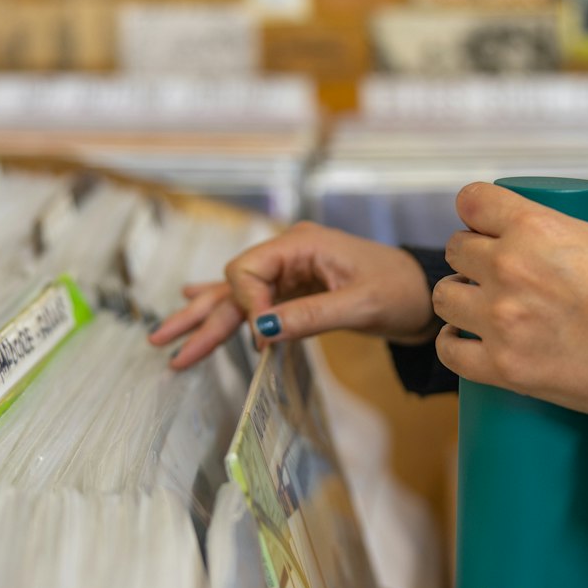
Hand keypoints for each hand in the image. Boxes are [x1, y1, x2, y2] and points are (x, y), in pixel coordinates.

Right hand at [148, 221, 439, 369]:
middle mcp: (289, 253)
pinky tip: (194, 301)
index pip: (248, 270)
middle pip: (232, 285)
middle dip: (200, 316)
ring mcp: (291, 270)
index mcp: (301, 244)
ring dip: (205, 318)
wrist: (424, 293)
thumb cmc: (400, 292)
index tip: (263, 338)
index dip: (247, 306)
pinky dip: (225, 307)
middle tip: (164, 342)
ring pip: (238, 296)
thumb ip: (309, 316)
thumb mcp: (360, 305)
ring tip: (167, 339)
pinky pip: (253, 299)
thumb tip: (261, 331)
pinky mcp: (296, 289)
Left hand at [432, 182, 587, 415]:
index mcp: (537, 228)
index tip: (483, 221)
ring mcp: (501, 320)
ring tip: (475, 306)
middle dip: (469, 256)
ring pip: (444, 297)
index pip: (472, 202)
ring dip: (458, 298)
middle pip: (456, 250)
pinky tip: (461, 340)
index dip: (476, 210)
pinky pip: (449, 352)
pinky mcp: (503, 367)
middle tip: (488, 270)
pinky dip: (451, 345)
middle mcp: (509, 268)